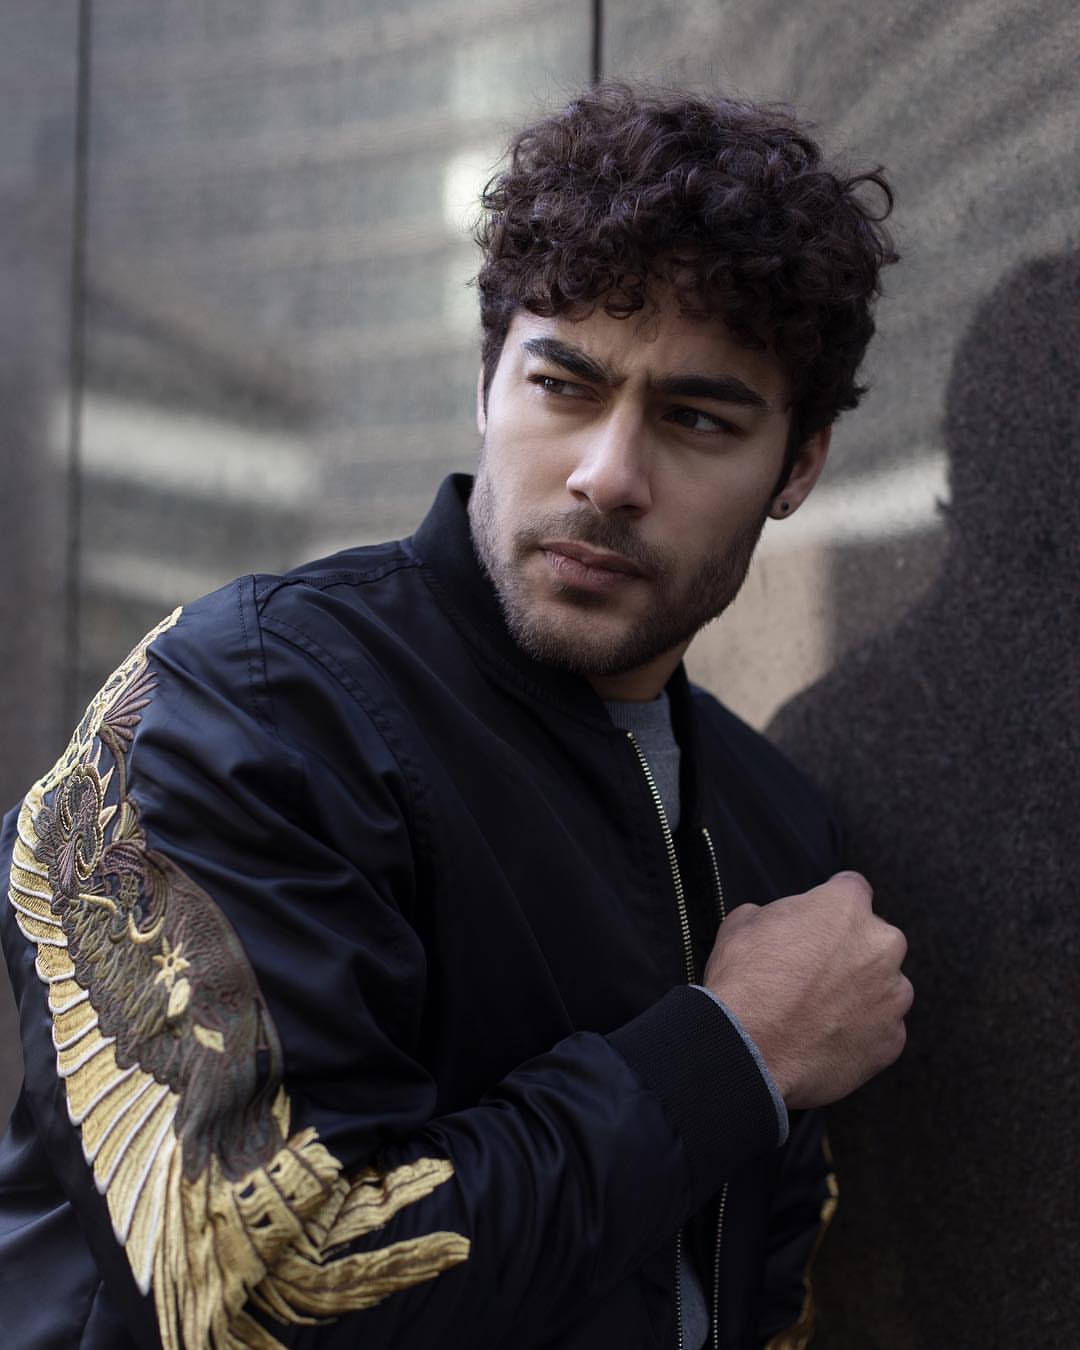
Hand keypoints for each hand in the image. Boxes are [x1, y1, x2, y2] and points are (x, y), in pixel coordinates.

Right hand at [703, 871, 911, 1108]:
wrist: (748, 1049)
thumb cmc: (744, 981)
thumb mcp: (741, 923)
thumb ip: (774, 914)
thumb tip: (775, 923)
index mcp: (846, 906)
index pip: (852, 888)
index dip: (830, 905)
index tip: (819, 922)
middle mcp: (881, 945)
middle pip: (875, 939)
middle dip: (851, 951)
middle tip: (815, 972)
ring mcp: (892, 995)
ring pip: (884, 986)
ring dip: (861, 993)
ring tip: (820, 1012)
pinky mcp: (892, 1040)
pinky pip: (882, 1029)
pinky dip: (861, 1033)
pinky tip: (826, 1039)